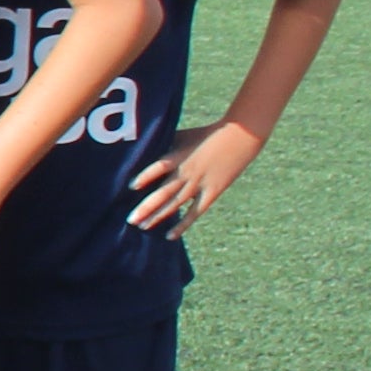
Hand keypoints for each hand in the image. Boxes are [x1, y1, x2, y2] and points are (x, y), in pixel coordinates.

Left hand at [129, 121, 261, 234]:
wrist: (240, 136)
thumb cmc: (208, 134)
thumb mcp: (183, 136)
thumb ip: (165, 145)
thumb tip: (144, 147)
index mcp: (179, 156)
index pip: (158, 167)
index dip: (145, 177)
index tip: (130, 187)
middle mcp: (187, 172)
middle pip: (164, 192)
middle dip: (146, 207)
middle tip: (130, 220)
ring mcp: (200, 184)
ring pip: (175, 204)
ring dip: (158, 216)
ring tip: (142, 226)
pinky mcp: (212, 192)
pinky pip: (195, 212)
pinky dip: (183, 224)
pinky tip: (170, 236)